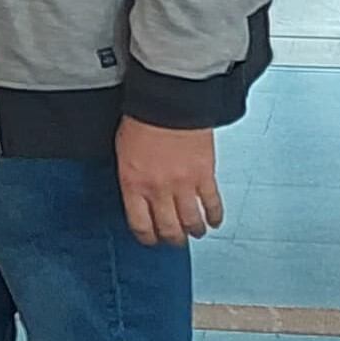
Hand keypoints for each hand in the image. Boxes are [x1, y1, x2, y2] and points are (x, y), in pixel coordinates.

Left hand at [116, 119, 221, 246]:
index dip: (148, 237)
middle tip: (175, 239)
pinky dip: (214, 216)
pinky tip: (214, 220)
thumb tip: (137, 194)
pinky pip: (212, 205)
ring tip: (195, 231)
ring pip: (191, 222)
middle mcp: (157, 189)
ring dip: (194, 231)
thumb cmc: (143, 118)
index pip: (140, 224)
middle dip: (172, 239)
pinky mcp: (205, 175)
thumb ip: (132, 177)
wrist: (168, 100)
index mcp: (133, 183)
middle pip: (168, 229)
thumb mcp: (125, 152)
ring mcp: (183, 184)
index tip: (152, 239)